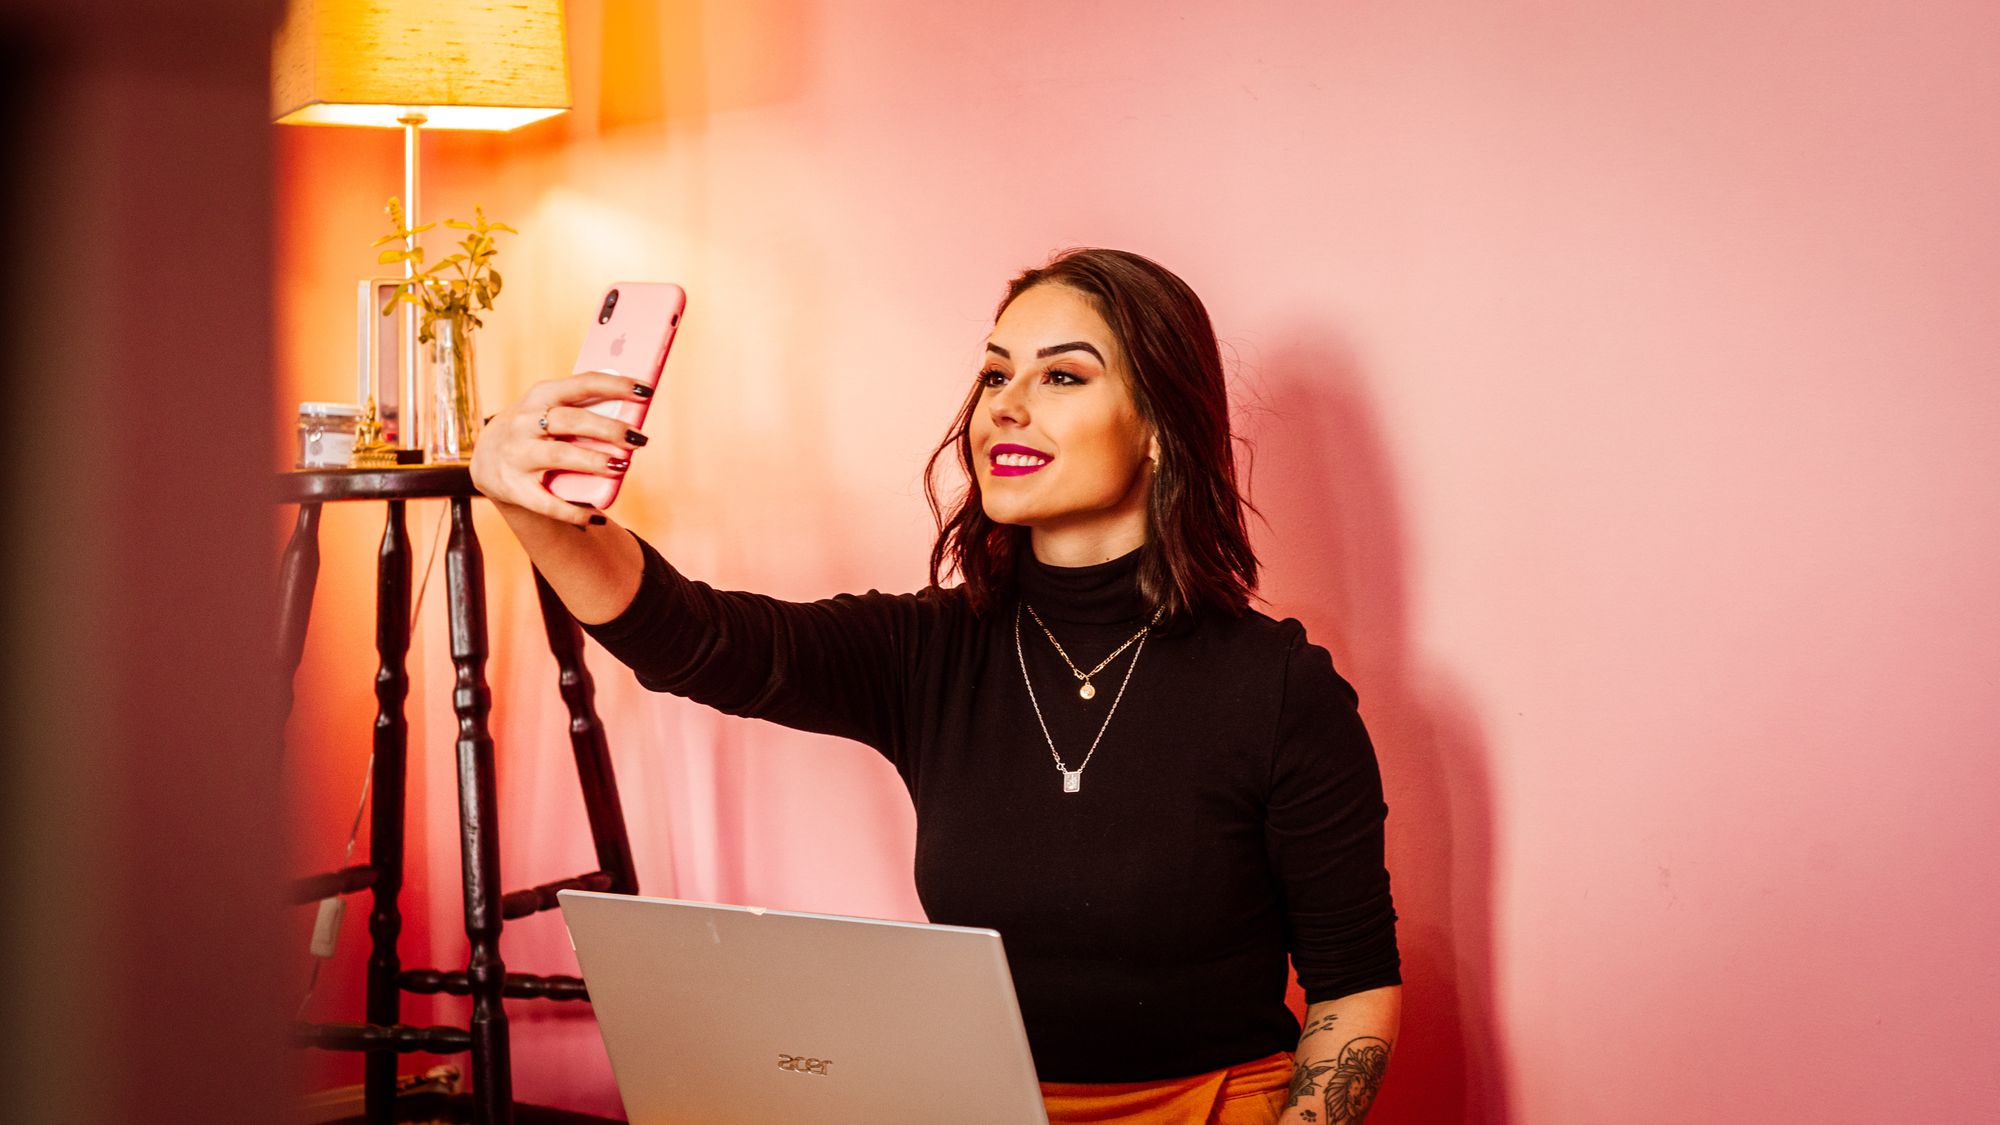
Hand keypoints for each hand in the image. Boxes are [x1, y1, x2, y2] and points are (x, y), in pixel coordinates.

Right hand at [469, 372, 651, 525]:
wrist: (487, 461)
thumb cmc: (536, 430)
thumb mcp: (549, 409)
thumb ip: (584, 408)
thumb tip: (635, 414)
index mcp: (540, 396)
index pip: (581, 384)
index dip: (615, 385)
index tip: (645, 390)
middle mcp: (524, 423)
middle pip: (571, 420)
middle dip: (608, 429)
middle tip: (638, 439)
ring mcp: (517, 455)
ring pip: (559, 456)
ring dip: (594, 461)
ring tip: (621, 467)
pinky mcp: (513, 488)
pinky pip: (547, 502)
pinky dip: (573, 510)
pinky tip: (596, 515)